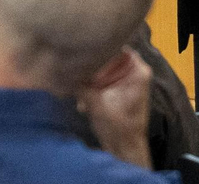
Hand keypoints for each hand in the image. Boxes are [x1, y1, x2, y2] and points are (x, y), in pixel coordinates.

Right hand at [79, 48, 152, 168]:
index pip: (116, 48)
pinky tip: (82, 103)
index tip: (83, 60)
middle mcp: (135, 71)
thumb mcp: (96, 103)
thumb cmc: (117, 126)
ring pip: (103, 71)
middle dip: (91, 71)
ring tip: (79, 94)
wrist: (123, 150)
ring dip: (89, 82)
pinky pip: (102, 81)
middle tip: (76, 78)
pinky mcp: (118, 91)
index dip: (99, 53)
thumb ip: (81, 84)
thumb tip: (61, 71)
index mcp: (137, 70)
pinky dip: (92, 89)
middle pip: (108, 59)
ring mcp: (127, 81)